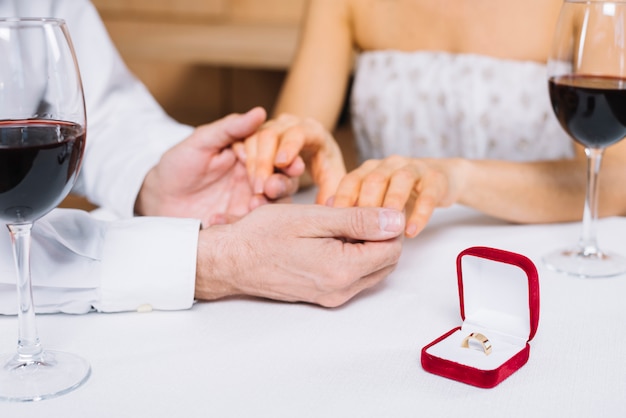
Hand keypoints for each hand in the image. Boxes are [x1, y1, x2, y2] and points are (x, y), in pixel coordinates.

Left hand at [135, 107, 298, 225]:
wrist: (158, 200)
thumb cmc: (178, 166)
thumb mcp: (200, 142)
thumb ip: (229, 128)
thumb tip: (260, 112)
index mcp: (249, 153)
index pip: (275, 152)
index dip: (278, 157)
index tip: (277, 162)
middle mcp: (255, 176)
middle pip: (284, 178)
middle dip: (282, 182)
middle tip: (269, 188)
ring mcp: (250, 200)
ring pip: (276, 202)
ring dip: (270, 205)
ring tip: (252, 206)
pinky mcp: (241, 221)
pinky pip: (253, 225)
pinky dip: (241, 222)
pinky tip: (217, 218)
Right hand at [194, 204, 404, 306]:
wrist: (231, 261)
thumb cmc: (264, 235)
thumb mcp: (313, 218)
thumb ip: (358, 220)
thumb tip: (396, 221)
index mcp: (343, 270)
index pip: (393, 247)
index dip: (386, 222)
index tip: (366, 204)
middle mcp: (342, 290)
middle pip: (386, 261)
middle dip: (379, 234)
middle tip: (350, 211)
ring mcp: (332, 297)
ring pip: (372, 269)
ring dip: (365, 245)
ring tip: (336, 224)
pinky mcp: (324, 297)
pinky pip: (353, 276)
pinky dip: (351, 256)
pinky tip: (327, 238)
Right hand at [233, 113, 346, 204]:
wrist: (313, 151)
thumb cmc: (326, 168)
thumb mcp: (333, 179)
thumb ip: (332, 192)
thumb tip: (331, 207)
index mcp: (314, 131)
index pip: (300, 132)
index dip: (290, 146)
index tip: (281, 164)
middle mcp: (290, 124)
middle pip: (271, 134)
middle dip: (264, 162)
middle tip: (261, 189)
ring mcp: (270, 127)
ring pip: (254, 138)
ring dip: (252, 165)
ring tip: (255, 190)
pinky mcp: (255, 132)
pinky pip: (242, 140)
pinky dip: (241, 158)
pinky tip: (243, 178)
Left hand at [331, 156, 461, 237]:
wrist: (442, 179)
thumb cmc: (401, 194)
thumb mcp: (377, 199)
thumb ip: (357, 208)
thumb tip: (330, 223)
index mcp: (370, 169)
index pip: (351, 180)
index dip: (343, 200)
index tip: (335, 224)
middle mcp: (389, 165)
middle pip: (374, 179)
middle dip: (366, 204)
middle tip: (360, 230)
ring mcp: (414, 169)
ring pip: (401, 181)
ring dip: (392, 203)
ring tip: (386, 229)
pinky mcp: (436, 179)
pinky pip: (428, 195)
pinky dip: (419, 215)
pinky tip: (411, 233)